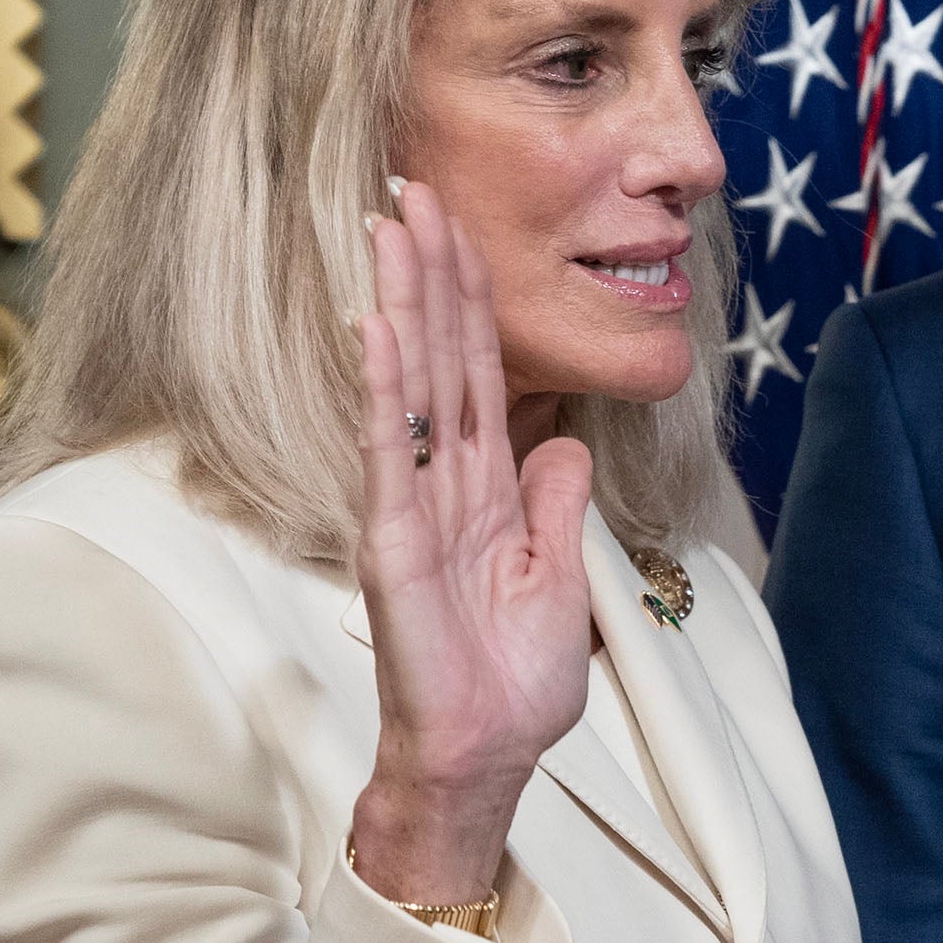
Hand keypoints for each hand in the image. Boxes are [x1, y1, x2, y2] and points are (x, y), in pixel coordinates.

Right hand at [345, 180, 591, 905]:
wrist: (485, 755)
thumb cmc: (511, 681)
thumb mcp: (557, 578)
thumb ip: (556, 506)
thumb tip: (565, 443)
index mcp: (486, 490)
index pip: (480, 376)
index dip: (471, 303)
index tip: (458, 229)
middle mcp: (444, 485)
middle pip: (441, 360)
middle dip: (429, 275)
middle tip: (412, 187)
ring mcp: (412, 508)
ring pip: (410, 389)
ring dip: (400, 306)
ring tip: (388, 228)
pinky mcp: (393, 544)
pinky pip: (390, 455)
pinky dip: (386, 392)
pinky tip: (377, 330)